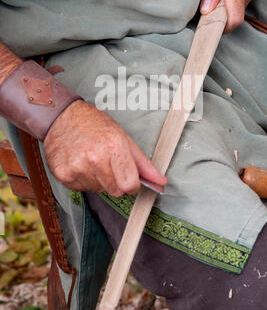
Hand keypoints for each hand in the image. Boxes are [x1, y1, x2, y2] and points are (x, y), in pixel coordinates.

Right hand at [44, 100, 166, 196]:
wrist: (62, 117)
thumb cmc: (94, 125)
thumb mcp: (123, 138)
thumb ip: (143, 163)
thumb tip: (161, 181)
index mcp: (113, 148)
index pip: (130, 185)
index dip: (132, 184)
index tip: (129, 178)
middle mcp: (95, 159)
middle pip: (115, 191)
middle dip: (116, 182)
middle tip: (108, 163)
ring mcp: (77, 168)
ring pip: (98, 190)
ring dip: (98, 180)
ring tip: (92, 160)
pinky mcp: (64, 175)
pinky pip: (82, 189)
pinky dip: (84, 179)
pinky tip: (80, 163)